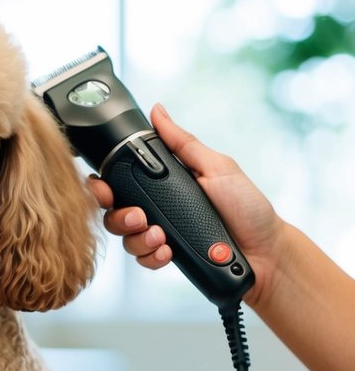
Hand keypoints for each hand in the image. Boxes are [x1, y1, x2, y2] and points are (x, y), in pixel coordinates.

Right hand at [88, 105, 282, 305]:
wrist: (265, 252)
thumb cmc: (248, 207)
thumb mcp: (217, 167)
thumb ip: (184, 143)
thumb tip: (158, 111)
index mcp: (165, 182)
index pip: (122, 181)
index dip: (105, 185)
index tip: (105, 189)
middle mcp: (158, 207)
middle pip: (114, 212)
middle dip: (119, 216)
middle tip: (139, 217)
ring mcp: (161, 233)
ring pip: (125, 238)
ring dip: (137, 238)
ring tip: (162, 237)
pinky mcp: (167, 257)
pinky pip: (142, 259)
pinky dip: (150, 256)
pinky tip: (168, 252)